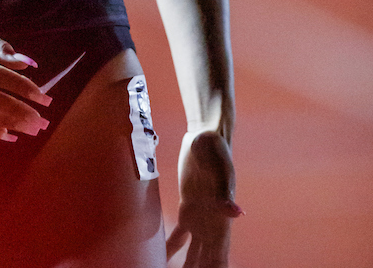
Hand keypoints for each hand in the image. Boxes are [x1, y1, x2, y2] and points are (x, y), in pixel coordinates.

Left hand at [166, 130, 242, 265]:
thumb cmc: (217, 152)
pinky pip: (177, 236)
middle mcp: (211, 225)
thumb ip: (226, 193)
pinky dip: (169, 248)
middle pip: (205, 260)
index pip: (219, 257)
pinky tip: (159, 258)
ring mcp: (199, 219)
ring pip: (192, 254)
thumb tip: (236, 213)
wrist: (206, 138)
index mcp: (221, 222)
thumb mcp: (221, 171)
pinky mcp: (186, 209)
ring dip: (185, 266)